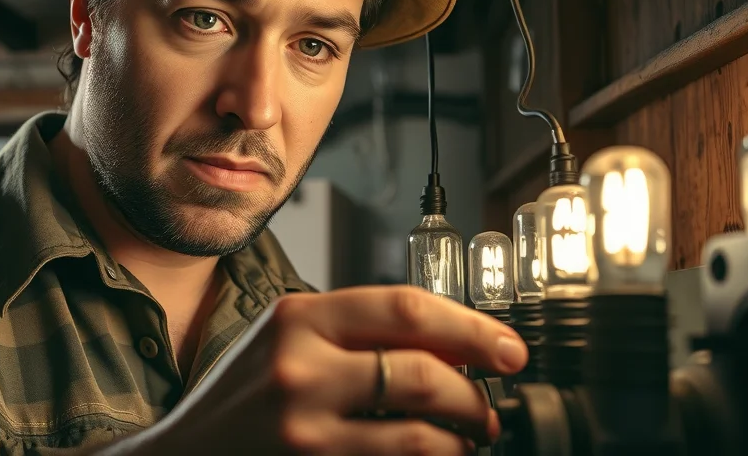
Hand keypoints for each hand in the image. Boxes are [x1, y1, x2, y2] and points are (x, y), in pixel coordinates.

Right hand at [154, 285, 528, 454]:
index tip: (508, 348)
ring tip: (468, 438)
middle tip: (492, 404)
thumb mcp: (285, 340)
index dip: (472, 328)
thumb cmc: (240, 397)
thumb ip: (353, 332)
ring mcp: (304, 428)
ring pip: (420, 436)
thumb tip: (449, 341)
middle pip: (423, 373)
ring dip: (461, 440)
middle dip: (476, 394)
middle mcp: (299, 368)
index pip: (406, 307)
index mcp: (298, 317)